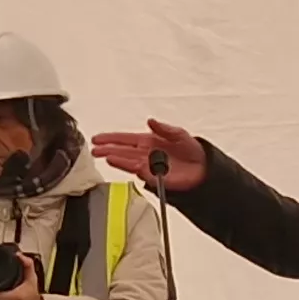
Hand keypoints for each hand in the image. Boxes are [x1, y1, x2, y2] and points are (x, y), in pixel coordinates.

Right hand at [89, 121, 204, 193]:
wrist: (203, 169)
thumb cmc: (191, 151)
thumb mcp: (180, 134)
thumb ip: (165, 129)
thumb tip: (151, 121)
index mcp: (148, 142)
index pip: (125, 139)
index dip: (111, 138)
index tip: (98, 139)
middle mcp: (145, 154)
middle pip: (122, 151)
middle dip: (108, 149)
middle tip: (95, 150)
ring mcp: (148, 166)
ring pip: (128, 162)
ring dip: (118, 159)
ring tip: (106, 157)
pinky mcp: (155, 177)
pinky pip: (142, 173)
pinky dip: (134, 169)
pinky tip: (127, 165)